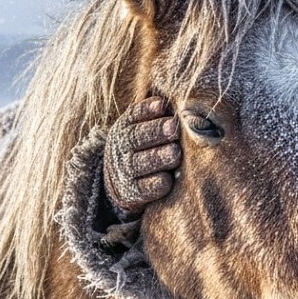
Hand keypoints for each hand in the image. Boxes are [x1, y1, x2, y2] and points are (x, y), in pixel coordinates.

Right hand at [103, 96, 180, 215]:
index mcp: (125, 128)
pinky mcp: (132, 193)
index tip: (162, 106)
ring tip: (175, 153)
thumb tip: (177, 105)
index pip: (134, 115)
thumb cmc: (145, 148)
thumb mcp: (143, 129)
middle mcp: (121, 148)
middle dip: (156, 132)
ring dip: (158, 157)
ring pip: (140, 163)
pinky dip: (159, 183)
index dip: (147, 110)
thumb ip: (159, 117)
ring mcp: (125, 171)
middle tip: (174, 129)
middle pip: (135, 138)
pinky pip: (146, 188)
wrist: (121, 183)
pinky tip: (169, 178)